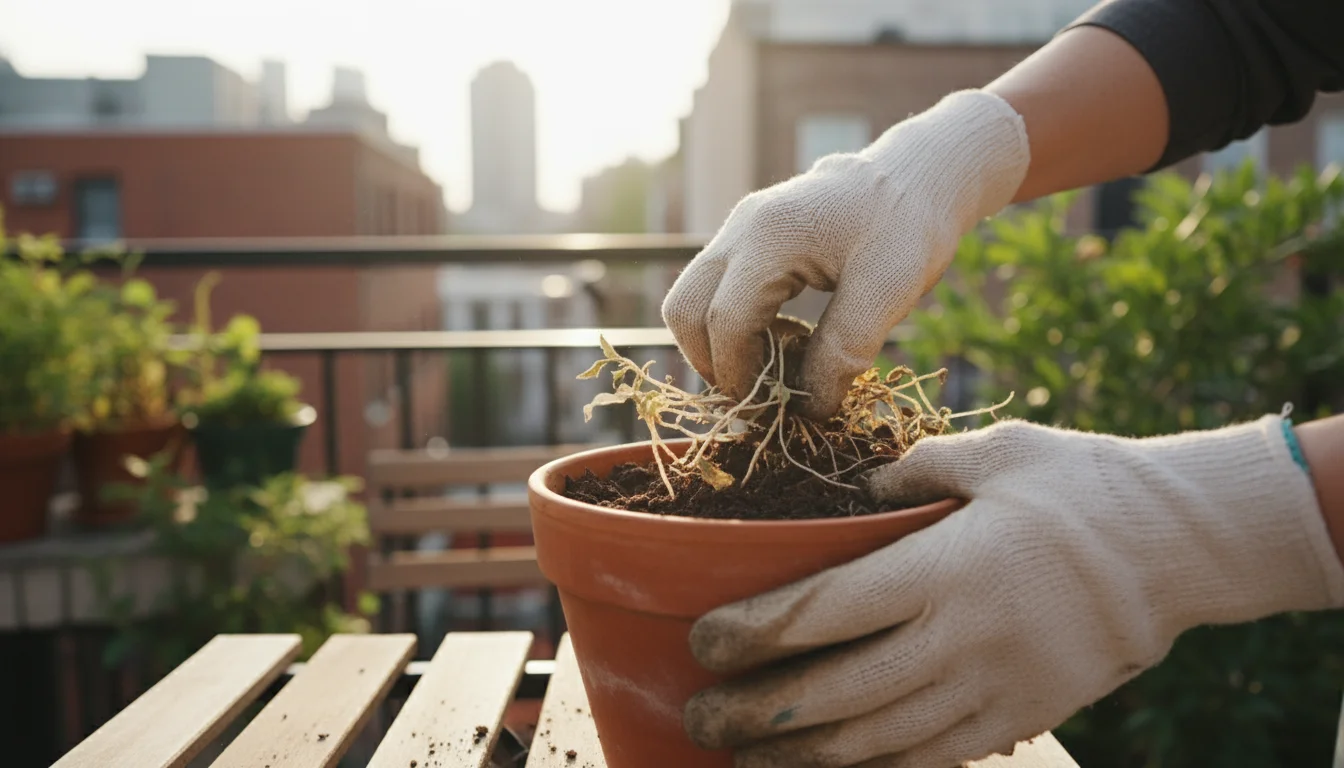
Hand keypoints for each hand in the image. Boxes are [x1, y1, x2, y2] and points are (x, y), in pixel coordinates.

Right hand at [661, 90, 1028, 418]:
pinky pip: (716, 293)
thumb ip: (843, 350)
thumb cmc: (909, 227)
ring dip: (724, 347)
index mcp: (768, 236)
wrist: (919, 176)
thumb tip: (808, 408)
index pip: (724, 321)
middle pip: (684, 310)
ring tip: (782, 366)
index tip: (776, 406)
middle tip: (765, 394)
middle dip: (714, 364)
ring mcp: (738, 231)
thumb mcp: (889, 292)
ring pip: (692, 302)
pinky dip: (738, 328)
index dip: (741, 375)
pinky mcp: (747, 240)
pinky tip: (789, 340)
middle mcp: (740, 228)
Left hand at [683, 416, 1343, 767]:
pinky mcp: (1021, 715)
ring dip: (802, 755)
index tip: (704, 643)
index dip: (754, 634)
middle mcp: (960, 638)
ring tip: (745, 760)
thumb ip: (911, 469)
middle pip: (836, 691)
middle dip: (758, 713)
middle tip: (701, 718)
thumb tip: (850, 490)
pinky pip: (933, 758)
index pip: (823, 611)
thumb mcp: (994, 454)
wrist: (1181, 550)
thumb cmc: (1082, 487)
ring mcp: (992, 687)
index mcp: (944, 566)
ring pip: (878, 740)